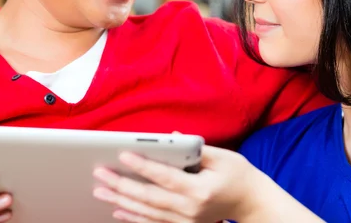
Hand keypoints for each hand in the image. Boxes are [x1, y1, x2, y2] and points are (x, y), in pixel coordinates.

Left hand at [92, 145, 271, 222]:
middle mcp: (191, 209)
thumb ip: (195, 147)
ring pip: (147, 213)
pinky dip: (134, 217)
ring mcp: (186, 222)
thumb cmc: (238, 175)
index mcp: (201, 189)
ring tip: (100, 191)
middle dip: (122, 185)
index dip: (143, 166)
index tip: (123, 154)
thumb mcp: (222, 156)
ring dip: (121, 201)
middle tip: (100, 174)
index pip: (166, 177)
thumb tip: (170, 137)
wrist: (251, 203)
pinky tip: (117, 210)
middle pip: (150, 198)